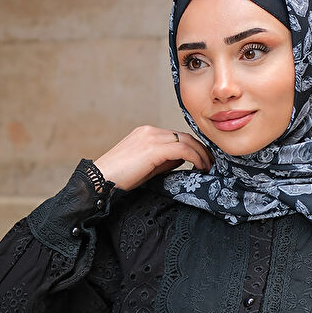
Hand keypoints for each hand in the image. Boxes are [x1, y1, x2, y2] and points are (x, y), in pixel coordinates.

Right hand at [93, 125, 212, 191]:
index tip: (204, 161)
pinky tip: (201, 168)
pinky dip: (196, 157)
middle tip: (212, 163)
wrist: (99, 181)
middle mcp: (150, 131)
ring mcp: (151, 138)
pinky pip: (183, 149)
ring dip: (201, 154)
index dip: (193, 148)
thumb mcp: (145, 167)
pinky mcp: (154, 148)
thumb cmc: (119, 179)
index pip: (176, 137)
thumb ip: (164, 161)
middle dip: (201, 149)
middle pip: (184, 136)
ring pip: (186, 141)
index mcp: (146, 134)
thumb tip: (183, 160)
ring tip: (209, 167)